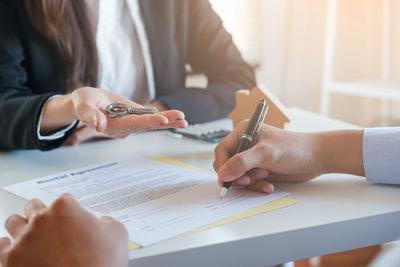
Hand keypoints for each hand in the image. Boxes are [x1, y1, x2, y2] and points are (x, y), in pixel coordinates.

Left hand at [0, 195, 127, 266]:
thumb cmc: (101, 263)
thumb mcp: (118, 235)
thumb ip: (108, 223)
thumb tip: (104, 223)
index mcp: (65, 208)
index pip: (65, 199)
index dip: (70, 208)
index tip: (72, 216)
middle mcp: (42, 219)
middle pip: (34, 206)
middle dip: (42, 212)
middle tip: (49, 222)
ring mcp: (25, 239)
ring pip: (13, 222)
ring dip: (21, 225)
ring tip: (29, 233)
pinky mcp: (11, 259)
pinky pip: (1, 246)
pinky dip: (7, 246)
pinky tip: (14, 248)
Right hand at [65, 108, 186, 144]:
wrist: (86, 103)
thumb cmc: (83, 102)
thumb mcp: (83, 105)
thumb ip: (90, 115)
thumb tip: (99, 126)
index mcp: (113, 125)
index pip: (133, 124)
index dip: (148, 122)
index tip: (162, 119)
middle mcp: (124, 128)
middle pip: (147, 125)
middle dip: (165, 123)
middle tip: (182, 120)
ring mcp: (130, 124)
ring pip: (151, 123)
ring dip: (168, 121)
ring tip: (184, 119)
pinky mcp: (134, 118)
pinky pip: (150, 118)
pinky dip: (164, 118)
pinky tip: (176, 117)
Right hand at [213, 121, 321, 192]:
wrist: (316, 158)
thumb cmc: (295, 148)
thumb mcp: (266, 153)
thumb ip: (242, 162)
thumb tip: (223, 172)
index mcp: (244, 132)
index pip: (222, 150)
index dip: (222, 165)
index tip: (225, 179)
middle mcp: (246, 144)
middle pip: (228, 165)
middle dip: (237, 176)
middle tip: (248, 180)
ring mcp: (253, 158)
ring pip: (238, 176)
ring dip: (250, 182)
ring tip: (264, 179)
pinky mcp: (259, 169)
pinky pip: (250, 182)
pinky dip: (257, 186)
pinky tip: (268, 185)